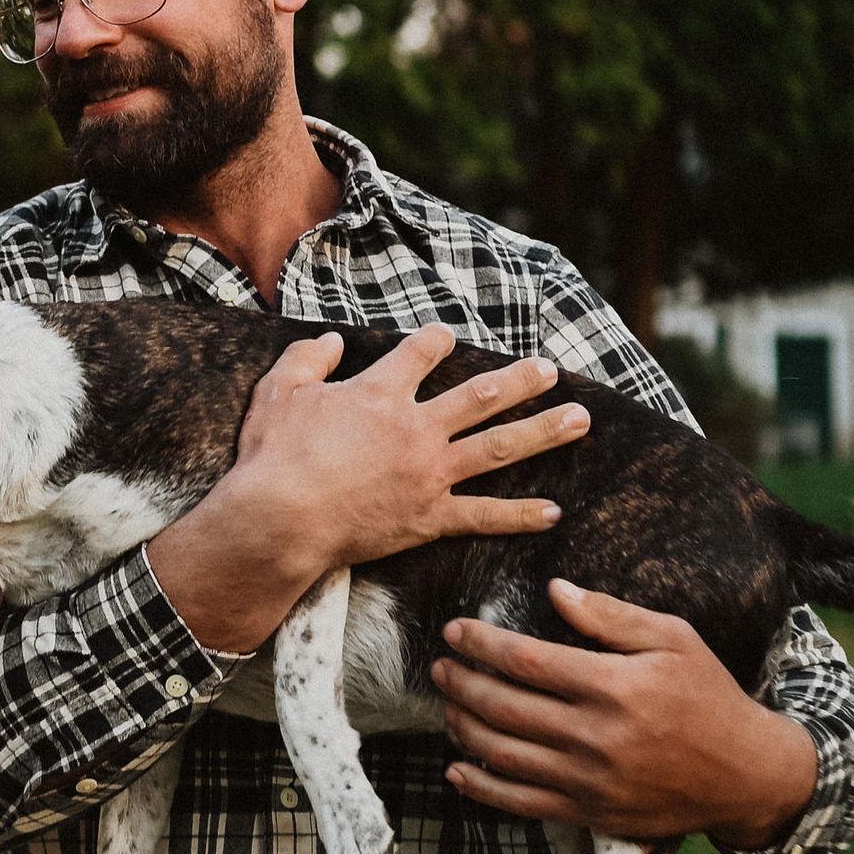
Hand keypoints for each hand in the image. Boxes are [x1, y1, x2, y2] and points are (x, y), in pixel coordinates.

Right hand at [148, 328, 588, 658]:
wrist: (281, 518)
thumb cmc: (273, 455)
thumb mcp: (279, 391)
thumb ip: (307, 359)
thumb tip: (329, 340)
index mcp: (380, 393)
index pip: (419, 354)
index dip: (436, 340)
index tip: (448, 335)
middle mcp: (416, 427)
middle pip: (482, 396)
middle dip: (522, 380)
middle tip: (553, 370)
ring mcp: (429, 473)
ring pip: (499, 447)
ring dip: (543, 432)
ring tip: (580, 419)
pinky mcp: (429, 517)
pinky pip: (484, 515)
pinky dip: (519, 515)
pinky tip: (552, 511)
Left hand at [434, 581, 817, 848]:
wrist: (745, 774)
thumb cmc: (709, 697)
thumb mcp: (674, 640)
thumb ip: (611, 616)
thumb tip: (555, 590)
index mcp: (614, 686)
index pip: (525, 660)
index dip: (481, 644)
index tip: (455, 631)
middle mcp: (596, 736)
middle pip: (504, 706)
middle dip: (461, 683)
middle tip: (440, 666)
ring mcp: (589, 780)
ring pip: (503, 754)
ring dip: (463, 727)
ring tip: (448, 705)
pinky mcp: (589, 813)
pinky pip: (520, 803)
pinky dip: (481, 788)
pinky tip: (458, 768)